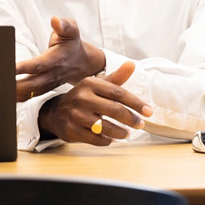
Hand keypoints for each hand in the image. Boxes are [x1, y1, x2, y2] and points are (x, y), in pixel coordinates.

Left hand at [16, 16, 104, 101]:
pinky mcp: (44, 89)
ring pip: (30, 93)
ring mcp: (48, 84)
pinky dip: (17, 98)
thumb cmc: (73, 44)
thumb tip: (55, 20)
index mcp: (56, 59)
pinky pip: (30, 96)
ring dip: (14, 95)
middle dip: (14, 86)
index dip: (23, 67)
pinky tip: (5, 97)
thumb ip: (64, 25)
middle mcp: (51, 74)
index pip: (37, 65)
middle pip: (31, 84)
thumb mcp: (72, 31)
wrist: (83, 63)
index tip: (8, 68)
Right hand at [37, 62, 152, 145]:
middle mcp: (82, 98)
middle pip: (114, 110)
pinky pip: (96, 139)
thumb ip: (116, 77)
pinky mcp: (72, 131)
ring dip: (121, 132)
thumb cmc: (84, 97)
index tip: (149, 111)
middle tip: (141, 124)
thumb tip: (132, 64)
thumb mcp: (98, 85)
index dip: (136, 103)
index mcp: (90, 83)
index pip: (118, 93)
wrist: (56, 112)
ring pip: (106, 127)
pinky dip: (107, 140)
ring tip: (127, 133)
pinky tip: (111, 138)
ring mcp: (76, 115)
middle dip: (131, 119)